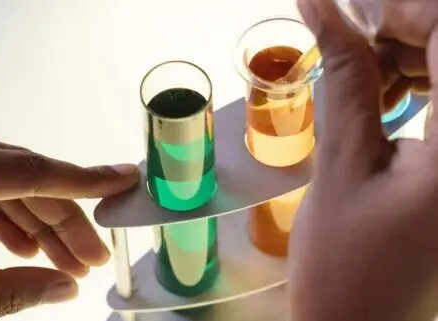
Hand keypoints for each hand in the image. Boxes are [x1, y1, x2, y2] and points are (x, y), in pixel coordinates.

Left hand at [0, 131, 138, 319]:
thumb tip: (62, 287)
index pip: (23, 170)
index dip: (79, 178)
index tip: (122, 179)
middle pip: (15, 174)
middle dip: (62, 216)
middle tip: (93, 252)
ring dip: (36, 218)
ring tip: (66, 259)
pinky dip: (1, 213)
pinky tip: (26, 246)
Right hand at [288, 1, 437, 320]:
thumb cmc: (345, 264)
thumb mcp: (341, 168)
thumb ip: (344, 81)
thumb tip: (322, 8)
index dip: (400, 11)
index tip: (346, 17)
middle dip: (402, 34)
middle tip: (347, 49)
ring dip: (410, 60)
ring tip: (361, 87)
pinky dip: (421, 87)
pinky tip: (384, 104)